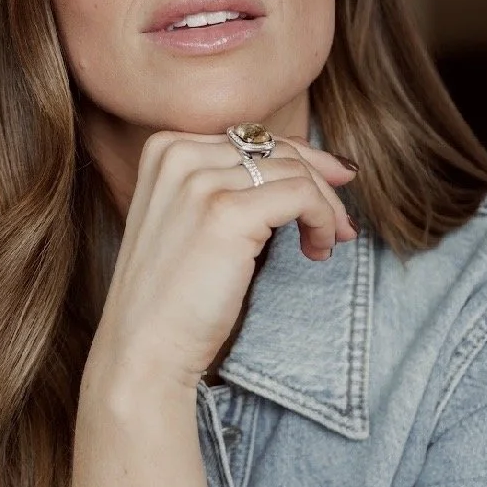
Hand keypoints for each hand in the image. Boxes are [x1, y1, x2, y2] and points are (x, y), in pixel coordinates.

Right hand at [91, 132, 357, 389]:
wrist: (144, 348)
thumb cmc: (172, 297)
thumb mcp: (193, 222)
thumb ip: (231, 185)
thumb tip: (312, 161)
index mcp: (165, 149)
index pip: (252, 138)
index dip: (301, 162)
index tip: (331, 190)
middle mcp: (179, 155)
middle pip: (277, 150)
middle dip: (321, 184)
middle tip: (341, 224)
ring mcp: (200, 181)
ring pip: (295, 172)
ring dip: (325, 209)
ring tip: (323, 244)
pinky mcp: (226, 212)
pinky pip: (302, 196)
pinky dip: (323, 220)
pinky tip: (318, 250)